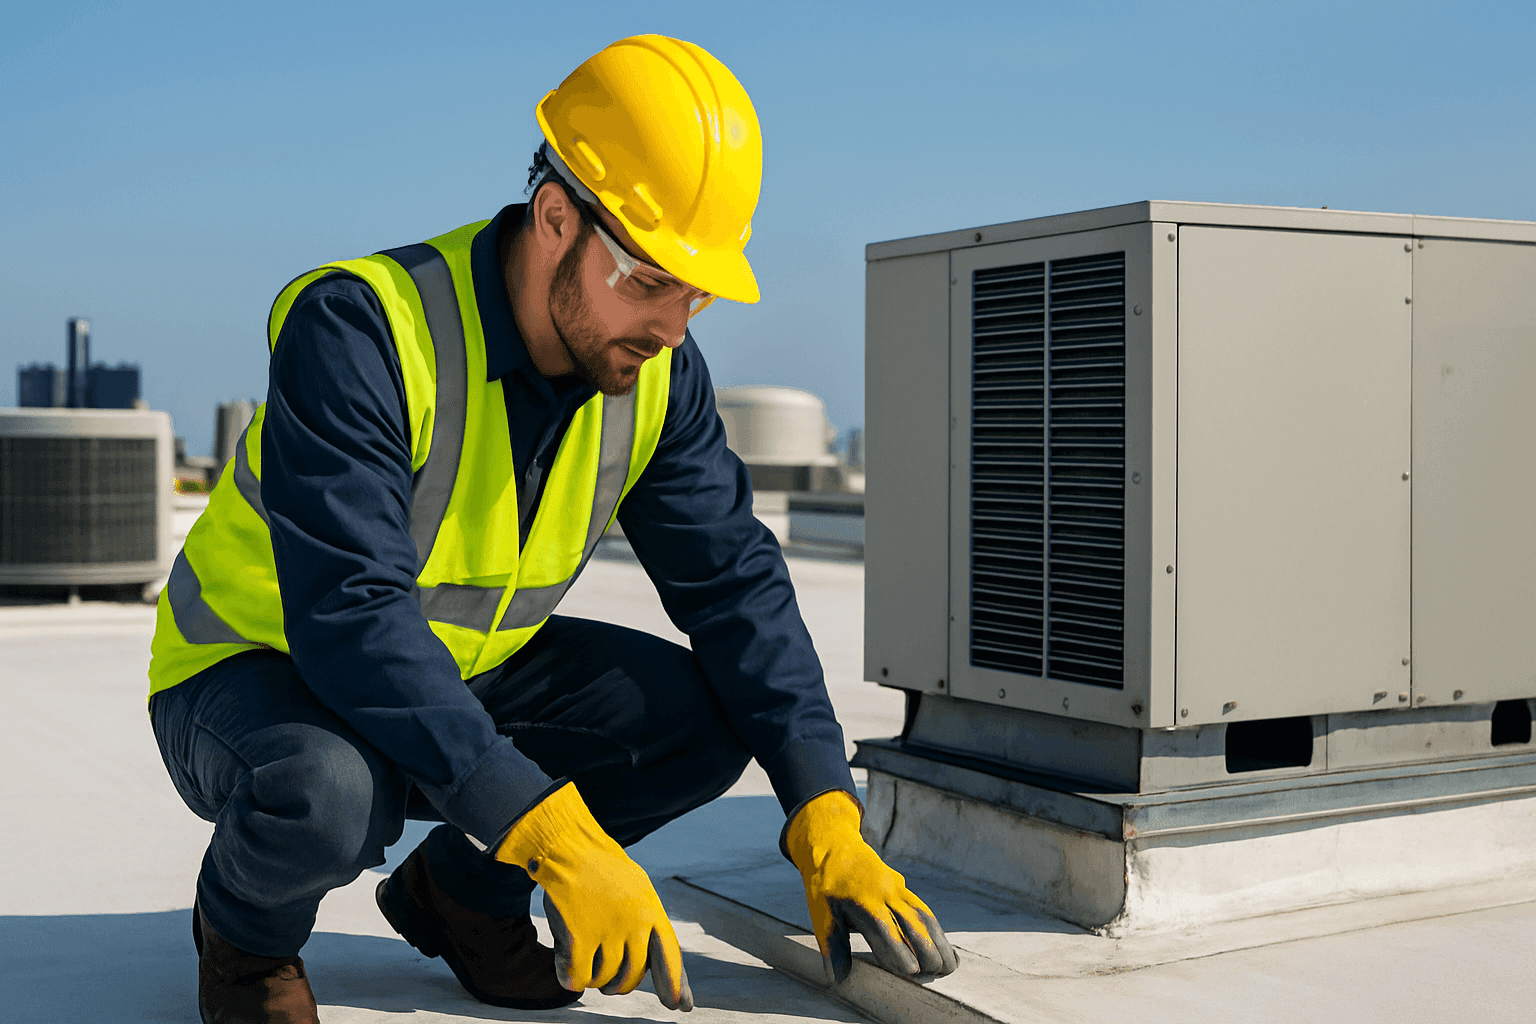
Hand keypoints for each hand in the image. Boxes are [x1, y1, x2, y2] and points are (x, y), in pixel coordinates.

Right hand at [496, 782, 692, 1010]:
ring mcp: (608, 932)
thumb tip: (645, 966)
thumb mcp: (635, 888)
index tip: (681, 1007)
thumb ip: (644, 923)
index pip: (670, 955)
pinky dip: (571, 978)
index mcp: (651, 911)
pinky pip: (578, 977)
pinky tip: (566, 971)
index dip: (676, 983)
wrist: (569, 848)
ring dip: (593, 979)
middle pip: (632, 976)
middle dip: (618, 985)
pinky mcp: (581, 938)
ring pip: (603, 979)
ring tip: (585, 963)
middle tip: (608, 983)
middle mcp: (635, 925)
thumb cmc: (600, 868)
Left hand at [785, 790, 958, 983]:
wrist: (834, 844)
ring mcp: (896, 887)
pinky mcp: (901, 886)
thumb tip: (836, 980)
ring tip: (951, 965)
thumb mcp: (822, 914)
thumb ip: (833, 947)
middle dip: (928, 948)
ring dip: (939, 939)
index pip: (886, 928)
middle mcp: (885, 892)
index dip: (899, 949)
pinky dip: (935, 928)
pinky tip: (943, 945)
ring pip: (923, 914)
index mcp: (864, 900)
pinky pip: (922, 908)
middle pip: (912, 921)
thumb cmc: (825, 884)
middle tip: (938, 973)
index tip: (912, 971)